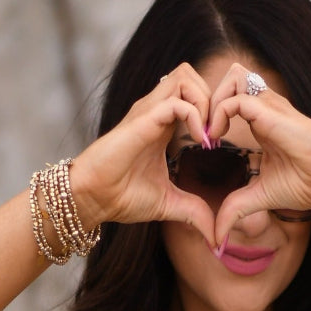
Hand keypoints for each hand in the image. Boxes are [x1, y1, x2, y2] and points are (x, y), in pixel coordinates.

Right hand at [70, 65, 218, 246]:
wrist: (93, 199)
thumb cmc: (122, 196)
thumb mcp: (169, 204)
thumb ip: (194, 212)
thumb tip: (216, 235)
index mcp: (162, 123)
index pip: (192, 93)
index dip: (212, 110)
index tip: (217, 143)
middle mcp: (155, 110)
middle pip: (191, 75)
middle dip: (213, 99)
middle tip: (217, 133)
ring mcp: (148, 111)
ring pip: (185, 76)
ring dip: (206, 102)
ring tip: (209, 135)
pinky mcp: (142, 120)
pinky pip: (176, 102)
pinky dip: (196, 116)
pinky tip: (200, 143)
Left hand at [203, 61, 310, 242]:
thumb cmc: (307, 183)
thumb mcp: (259, 197)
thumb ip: (235, 209)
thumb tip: (217, 237)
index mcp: (262, 121)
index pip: (233, 97)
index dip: (214, 113)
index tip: (207, 144)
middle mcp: (265, 107)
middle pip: (231, 77)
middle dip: (210, 98)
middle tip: (204, 131)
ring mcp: (269, 106)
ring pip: (233, 76)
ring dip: (214, 100)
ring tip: (211, 131)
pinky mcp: (270, 111)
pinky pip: (236, 99)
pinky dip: (219, 114)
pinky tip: (217, 139)